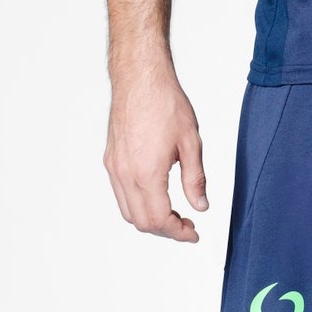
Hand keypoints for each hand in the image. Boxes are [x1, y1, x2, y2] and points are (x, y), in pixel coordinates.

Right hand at [104, 62, 208, 241]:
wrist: (140, 79)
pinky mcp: (110, 159)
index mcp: (146, 173)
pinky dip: (137, 204)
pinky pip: (120, 194)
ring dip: (150, 219)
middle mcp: (125, 174)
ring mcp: (114, 168)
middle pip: (141, 222)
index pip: (159, 220)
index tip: (193, 232)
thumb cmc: (165, 103)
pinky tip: (156, 194)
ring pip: (128, 211)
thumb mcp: (191, 143)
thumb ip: (195, 180)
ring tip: (173, 212)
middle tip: (187, 224)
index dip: (178, 232)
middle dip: (165, 230)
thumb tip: (200, 206)